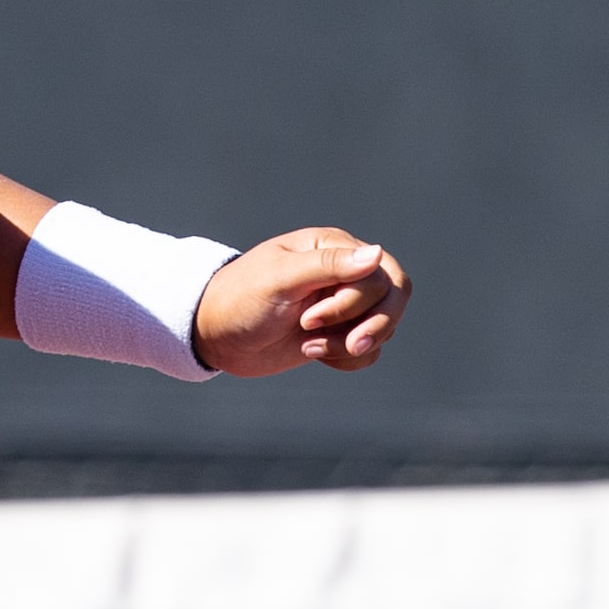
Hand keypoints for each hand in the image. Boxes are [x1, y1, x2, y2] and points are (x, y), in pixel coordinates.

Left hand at [193, 228, 410, 376]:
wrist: (215, 335)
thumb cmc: (241, 298)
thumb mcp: (280, 278)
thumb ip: (328, 265)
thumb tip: (377, 253)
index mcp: (334, 248)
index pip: (380, 275)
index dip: (355, 302)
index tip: (308, 319)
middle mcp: (345, 273)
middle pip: (393, 299)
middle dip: (370, 327)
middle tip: (338, 343)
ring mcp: (344, 305)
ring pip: (385, 327)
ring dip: (351, 345)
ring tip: (309, 347)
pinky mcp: (337, 334)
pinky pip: (368, 351)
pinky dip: (349, 360)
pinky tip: (315, 354)